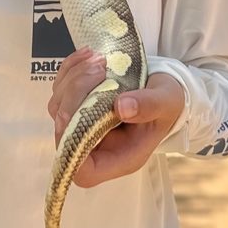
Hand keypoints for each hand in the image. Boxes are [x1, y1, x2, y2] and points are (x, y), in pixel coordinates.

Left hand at [47, 48, 185, 187]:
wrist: (164, 88)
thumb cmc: (168, 102)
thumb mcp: (167, 102)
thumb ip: (148, 106)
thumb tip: (122, 106)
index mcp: (120, 156)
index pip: (84, 172)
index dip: (72, 147)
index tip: (76, 113)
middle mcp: (98, 145)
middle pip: (65, 132)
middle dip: (75, 95)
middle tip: (99, 69)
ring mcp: (84, 124)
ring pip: (59, 106)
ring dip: (73, 79)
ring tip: (99, 59)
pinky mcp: (78, 104)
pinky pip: (61, 89)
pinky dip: (70, 70)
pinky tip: (88, 55)